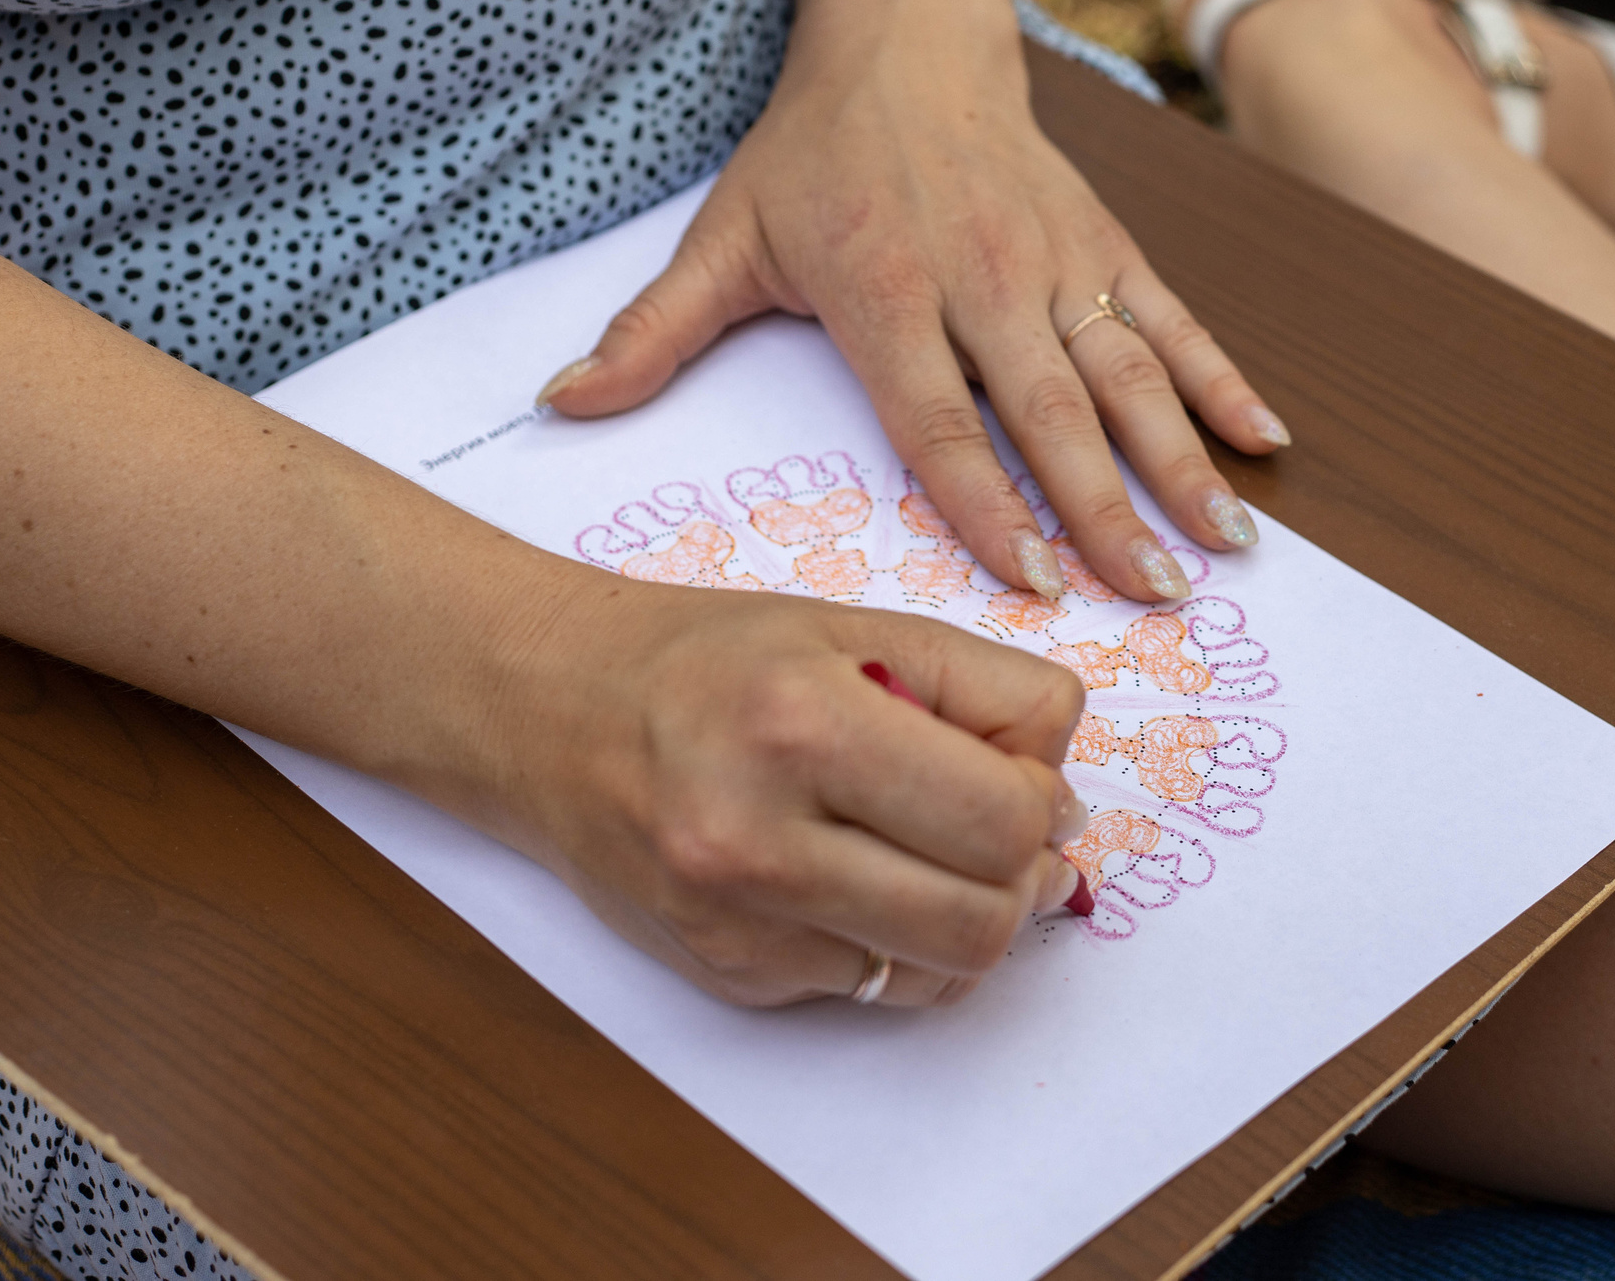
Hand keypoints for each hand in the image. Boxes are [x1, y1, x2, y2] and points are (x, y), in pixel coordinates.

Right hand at [460, 572, 1090, 1007]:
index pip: (1003, 816)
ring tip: (937, 848)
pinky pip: (873, 987)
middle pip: (985, 916)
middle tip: (998, 823)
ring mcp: (739, 924)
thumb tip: (1067, 806)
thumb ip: (988, 696)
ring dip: (972, 916)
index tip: (1022, 769)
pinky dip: (896, 939)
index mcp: (801, 725)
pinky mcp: (730, 975)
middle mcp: (759, 838)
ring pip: (941, 972)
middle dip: (1022, 871)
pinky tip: (858, 873)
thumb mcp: (857, 627)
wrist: (546, 711)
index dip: (1043, 797)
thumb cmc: (709, 660)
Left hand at [535, 6, 1291, 604]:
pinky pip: (1173, 319)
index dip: (986, 504)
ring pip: (1130, 375)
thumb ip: (652, 332)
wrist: (906, 38)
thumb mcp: (724, 237)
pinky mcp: (1105, 244)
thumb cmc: (812, 153)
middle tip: (1151, 600)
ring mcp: (1056, 262)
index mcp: (887, 294)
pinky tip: (1268, 443)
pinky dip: (1224, 378)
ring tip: (1225, 548)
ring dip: (1182, 463)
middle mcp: (984, 281)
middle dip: (1107, 513)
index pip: (941, 420)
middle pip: (1054, 414)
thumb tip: (558, 404)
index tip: (1031, 583)